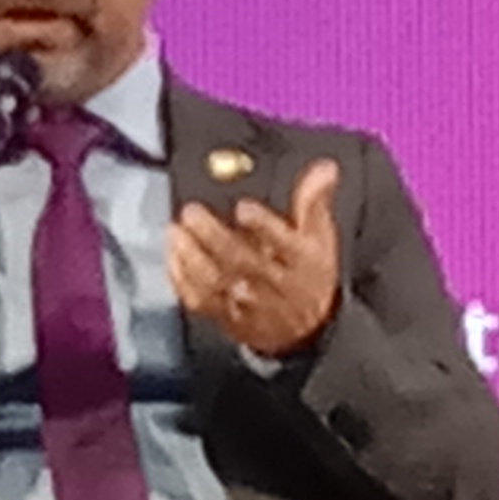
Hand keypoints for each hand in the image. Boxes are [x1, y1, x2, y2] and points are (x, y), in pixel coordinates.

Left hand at [171, 158, 343, 357]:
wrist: (305, 329)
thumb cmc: (309, 275)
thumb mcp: (321, 237)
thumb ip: (315, 201)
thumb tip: (324, 169)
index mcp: (300, 260)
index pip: (285, 243)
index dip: (264, 226)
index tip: (244, 208)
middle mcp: (274, 283)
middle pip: (242, 261)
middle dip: (214, 237)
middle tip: (193, 213)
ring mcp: (248, 302)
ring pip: (217, 282)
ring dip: (192, 257)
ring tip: (176, 232)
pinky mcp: (227, 315)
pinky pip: (201, 300)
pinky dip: (182, 280)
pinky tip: (174, 257)